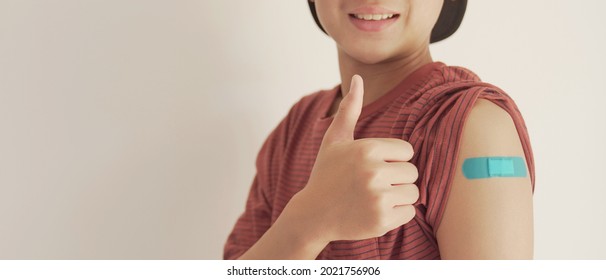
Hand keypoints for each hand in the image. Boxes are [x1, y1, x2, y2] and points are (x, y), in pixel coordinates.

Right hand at [292, 75, 418, 241]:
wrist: (312, 215)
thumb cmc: (327, 174)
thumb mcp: (335, 140)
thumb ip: (349, 109)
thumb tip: (358, 77)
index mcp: (366, 149)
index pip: (407, 151)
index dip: (393, 159)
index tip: (372, 167)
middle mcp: (373, 172)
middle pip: (412, 172)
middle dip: (396, 178)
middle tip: (372, 185)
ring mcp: (377, 198)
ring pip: (413, 193)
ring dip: (399, 196)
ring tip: (374, 198)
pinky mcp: (381, 221)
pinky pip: (409, 213)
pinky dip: (397, 214)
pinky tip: (375, 212)